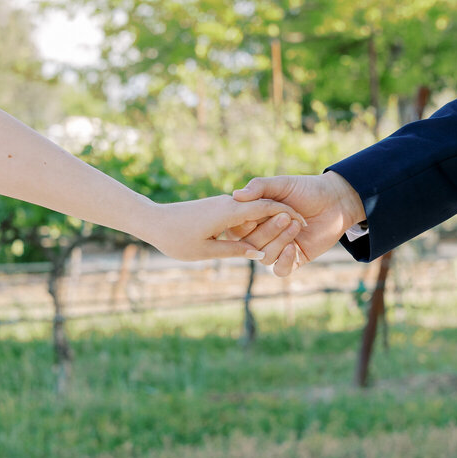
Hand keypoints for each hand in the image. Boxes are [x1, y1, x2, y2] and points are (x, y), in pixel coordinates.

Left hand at [137, 195, 303, 261]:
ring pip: (253, 210)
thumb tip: (259, 254)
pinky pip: (242, 212)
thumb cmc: (176, 239)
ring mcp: (222, 204)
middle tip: (303, 227)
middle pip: (264, 207)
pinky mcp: (216, 208)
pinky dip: (256, 220)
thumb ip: (234, 250)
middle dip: (284, 216)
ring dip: (270, 219)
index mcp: (229, 212)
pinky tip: (262, 232)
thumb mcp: (206, 250)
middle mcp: (228, 204)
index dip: (288, 215)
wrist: (152, 220)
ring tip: (288, 230)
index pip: (267, 208)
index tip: (304, 223)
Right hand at [231, 172, 365, 275]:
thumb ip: (259, 187)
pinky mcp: (294, 259)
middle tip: (286, 216)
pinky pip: (280, 270)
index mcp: (254, 218)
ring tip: (296, 224)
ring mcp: (278, 249)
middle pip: (250, 245)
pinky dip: (284, 260)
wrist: (335, 200)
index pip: (237, 229)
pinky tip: (294, 247)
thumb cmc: (307, 189)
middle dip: (267, 231)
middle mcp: (263, 236)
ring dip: (279, 241)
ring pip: (264, 257)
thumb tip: (235, 195)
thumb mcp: (281, 184)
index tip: (260, 212)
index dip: (246, 223)